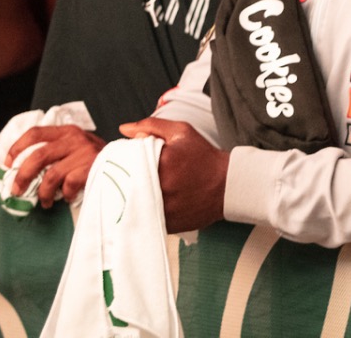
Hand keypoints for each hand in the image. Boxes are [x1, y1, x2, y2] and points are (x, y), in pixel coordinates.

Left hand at [4, 123, 103, 205]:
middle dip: (23, 176)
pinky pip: (68, 185)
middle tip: (16, 190)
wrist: (125, 161)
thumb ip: (55, 151)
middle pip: (38, 156)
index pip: (35, 133)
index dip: (17, 148)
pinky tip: (67, 197)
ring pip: (51, 175)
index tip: (7, 164)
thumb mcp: (75, 147)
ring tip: (45, 201)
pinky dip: (65, 194)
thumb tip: (21, 169)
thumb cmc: (94, 158)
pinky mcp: (92, 167)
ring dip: (44, 193)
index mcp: (67, 131)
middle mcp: (74, 139)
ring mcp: (84, 152)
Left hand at [119, 118, 227, 232]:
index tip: (128, 163)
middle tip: (136, 177)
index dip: (123, 163)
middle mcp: (159, 188)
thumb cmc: (204, 157)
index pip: (124, 164)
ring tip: (144, 190)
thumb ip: (151, 126)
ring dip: (133, 198)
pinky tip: (154, 202)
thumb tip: (124, 129)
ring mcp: (162, 209)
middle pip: (125, 186)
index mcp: (160, 162)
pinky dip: (145, 211)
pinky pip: (145, 219)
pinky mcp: (166, 225)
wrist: (228, 185)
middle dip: (126, 181)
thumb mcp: (182, 132)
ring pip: (132, 205)